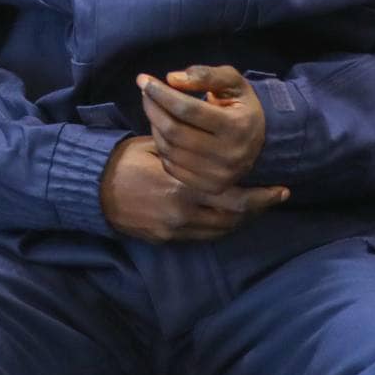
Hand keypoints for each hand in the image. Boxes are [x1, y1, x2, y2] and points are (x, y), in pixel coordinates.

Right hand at [99, 136, 287, 242]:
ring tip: (254, 206)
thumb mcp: (154, 146)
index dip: (262, 196)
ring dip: (241, 219)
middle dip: (258, 209)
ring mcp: (176, 230)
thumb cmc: (123, 161)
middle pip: (234, 218)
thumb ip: (184, 149)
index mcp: (184, 188)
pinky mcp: (167, 238)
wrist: (92, 190)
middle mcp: (185, 214)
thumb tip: (206, 135)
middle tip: (275, 198)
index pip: (235, 198)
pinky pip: (203, 236)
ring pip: (222, 230)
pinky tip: (226, 215)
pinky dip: (220, 226)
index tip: (282, 190)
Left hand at [137, 65, 266, 194]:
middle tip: (145, 92)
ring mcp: (220, 175)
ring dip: (154, 125)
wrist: (262, 143)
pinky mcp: (210, 187)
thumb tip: (172, 79)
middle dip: (152, 107)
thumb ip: (205, 75)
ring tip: (155, 108)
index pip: (188, 109)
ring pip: (169, 149)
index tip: (144, 80)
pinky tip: (164, 131)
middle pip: (174, 130)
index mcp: (238, 126)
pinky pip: (171, 166)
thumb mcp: (232, 82)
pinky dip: (161, 146)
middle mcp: (230, 155)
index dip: (161, 93)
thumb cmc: (240, 106)